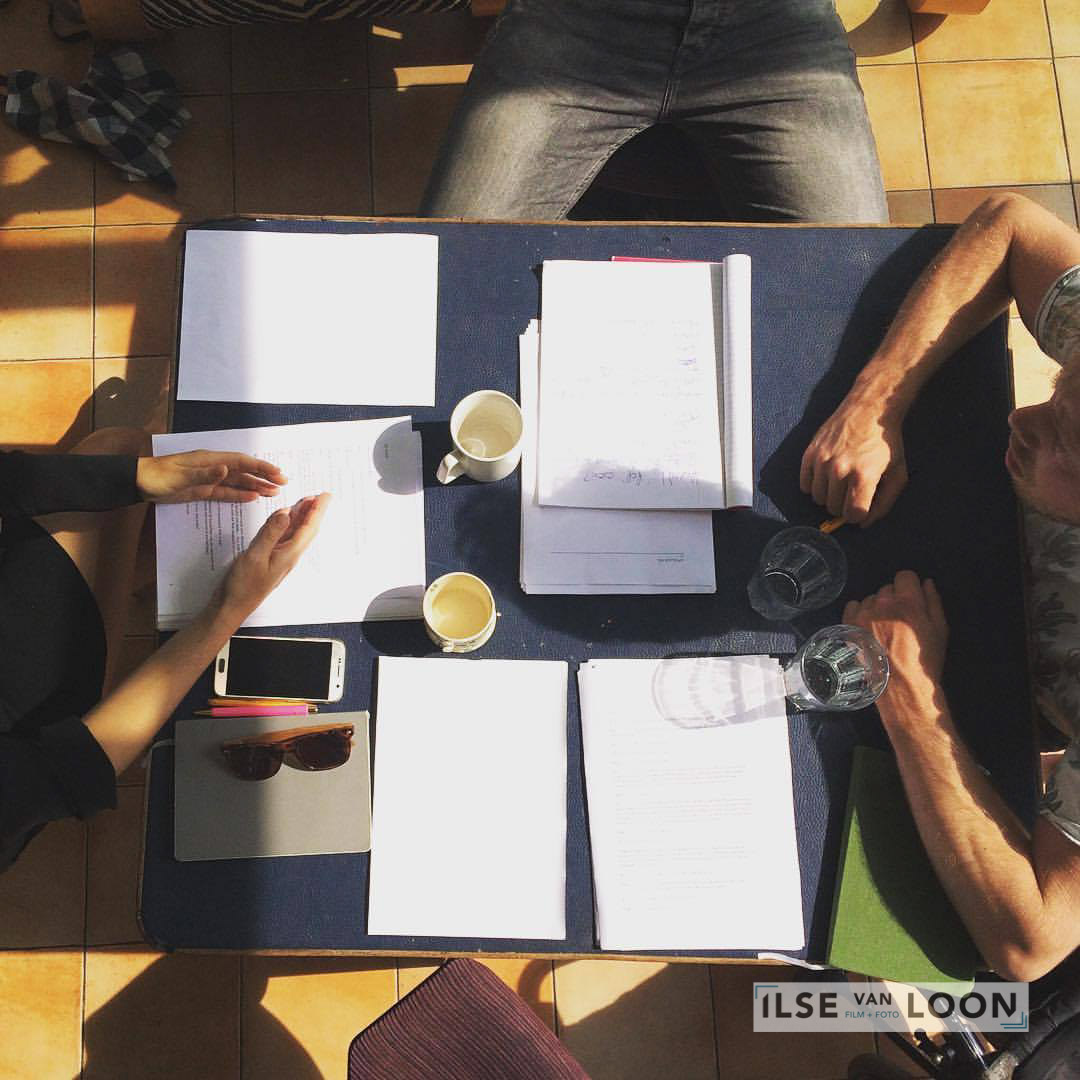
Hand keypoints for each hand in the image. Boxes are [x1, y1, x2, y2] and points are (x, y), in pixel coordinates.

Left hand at [136, 451, 285, 503]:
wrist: (138, 482)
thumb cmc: (157, 477)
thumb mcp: (180, 477)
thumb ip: (205, 474)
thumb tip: (226, 469)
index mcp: (210, 459)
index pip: (241, 461)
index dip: (260, 466)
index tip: (277, 473)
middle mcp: (213, 467)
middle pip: (243, 470)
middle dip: (264, 475)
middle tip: (283, 483)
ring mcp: (209, 478)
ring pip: (237, 482)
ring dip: (255, 485)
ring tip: (273, 492)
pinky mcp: (203, 490)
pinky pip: (226, 492)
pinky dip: (239, 495)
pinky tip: (252, 498)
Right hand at [217, 493, 330, 619]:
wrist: (233, 605)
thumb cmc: (244, 586)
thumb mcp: (256, 555)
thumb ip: (271, 533)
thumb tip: (285, 513)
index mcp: (290, 553)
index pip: (308, 527)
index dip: (318, 510)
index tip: (326, 496)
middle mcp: (289, 554)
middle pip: (306, 529)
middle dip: (314, 511)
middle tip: (320, 495)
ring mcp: (280, 556)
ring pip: (295, 532)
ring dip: (302, 516)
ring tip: (307, 501)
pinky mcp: (270, 557)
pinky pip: (283, 536)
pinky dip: (287, 524)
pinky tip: (285, 518)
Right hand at [799, 395, 906, 525]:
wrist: (869, 409)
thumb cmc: (886, 443)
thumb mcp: (897, 473)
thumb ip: (885, 503)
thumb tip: (864, 523)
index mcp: (864, 475)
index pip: (853, 515)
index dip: (859, 515)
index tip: (862, 505)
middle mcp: (839, 469)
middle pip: (833, 508)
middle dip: (844, 506)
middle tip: (852, 491)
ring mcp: (821, 461)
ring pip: (818, 499)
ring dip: (829, 496)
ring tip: (840, 483)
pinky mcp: (809, 454)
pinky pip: (804, 486)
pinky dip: (814, 487)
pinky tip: (826, 477)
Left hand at [843, 570, 948, 715]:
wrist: (900, 687)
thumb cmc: (923, 662)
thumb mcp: (940, 630)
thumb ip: (933, 602)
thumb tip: (927, 583)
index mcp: (907, 602)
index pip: (904, 575)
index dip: (909, 586)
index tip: (911, 597)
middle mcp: (882, 604)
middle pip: (887, 588)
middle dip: (894, 599)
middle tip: (900, 620)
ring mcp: (863, 615)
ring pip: (870, 598)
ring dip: (877, 608)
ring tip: (884, 630)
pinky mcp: (849, 626)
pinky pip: (852, 607)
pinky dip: (859, 613)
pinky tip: (868, 629)